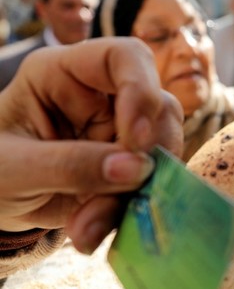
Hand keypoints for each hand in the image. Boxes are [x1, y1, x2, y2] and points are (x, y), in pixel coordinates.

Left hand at [0, 37, 183, 253]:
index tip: (135, 140)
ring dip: (138, 191)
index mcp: (65, 73)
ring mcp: (120, 131)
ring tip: (91, 226)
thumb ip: (69, 166)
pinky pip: (152, 184)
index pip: (124, 57)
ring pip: (163, 148)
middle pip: (158, 107)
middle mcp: (103, 96)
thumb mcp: (13, 168)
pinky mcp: (130, 166)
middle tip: (120, 194)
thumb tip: (138, 169)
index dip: (141, 90)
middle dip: (145, 155)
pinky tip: (93, 231)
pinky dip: (131, 211)